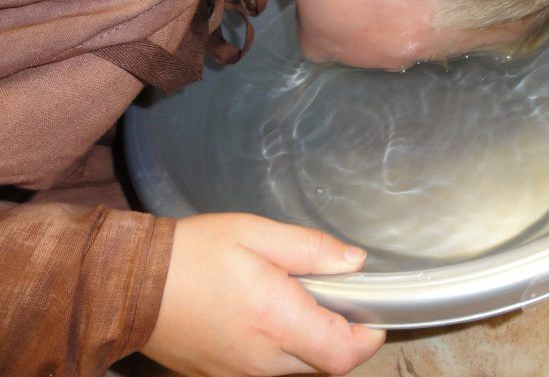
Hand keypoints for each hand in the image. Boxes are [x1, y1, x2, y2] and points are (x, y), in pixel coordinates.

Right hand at [141, 213, 384, 375]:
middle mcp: (262, 359)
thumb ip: (312, 250)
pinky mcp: (222, 375)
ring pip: (297, 368)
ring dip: (308, 341)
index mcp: (277, 321)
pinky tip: (261, 314)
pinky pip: (267, 369)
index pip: (343, 354)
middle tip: (330, 296)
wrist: (130, 284)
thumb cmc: (193, 253)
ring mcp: (240, 373)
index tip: (370, 311)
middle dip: (339, 335)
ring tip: (289, 298)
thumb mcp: (256, 234)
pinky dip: (279, 348)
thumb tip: (354, 262)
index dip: (368, 336)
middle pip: (325, 364)